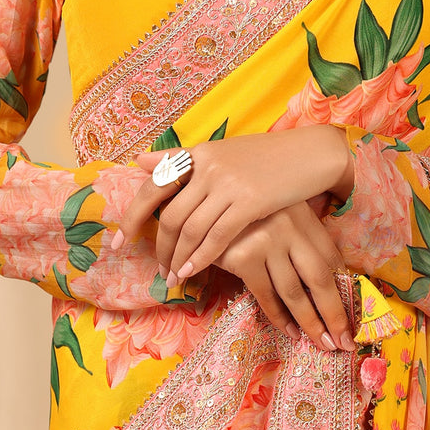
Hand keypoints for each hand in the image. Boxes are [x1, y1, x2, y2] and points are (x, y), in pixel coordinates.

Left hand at [114, 127, 353, 284]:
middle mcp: (208, 167)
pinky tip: (193, 272)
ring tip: (174, 277)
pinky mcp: (249, 202)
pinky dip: (201, 258)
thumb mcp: (221, 152)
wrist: (310, 153)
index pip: (153, 185)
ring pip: (190, 229)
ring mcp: (228, 184)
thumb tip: (139, 161)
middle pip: (170, 215)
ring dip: (178, 259)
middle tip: (157, 270)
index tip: (119, 240)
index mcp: (198, 154)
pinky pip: (217, 236)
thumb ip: (183, 160)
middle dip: (160, 248)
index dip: (132, 215)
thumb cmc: (266, 157)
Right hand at [214, 201, 354, 352]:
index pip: (331, 258)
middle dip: (335, 314)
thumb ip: (297, 240)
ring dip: (311, 323)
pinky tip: (291, 332)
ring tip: (324, 343)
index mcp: (303, 216)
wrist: (201, 204)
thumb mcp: (278, 217)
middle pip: (321, 279)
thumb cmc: (242, 216)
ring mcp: (267, 242)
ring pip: (295, 293)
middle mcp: (289, 228)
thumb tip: (325, 283)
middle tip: (345, 341)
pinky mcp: (244, 257)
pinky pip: (267, 296)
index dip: (345, 288)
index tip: (352, 312)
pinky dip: (280, 318)